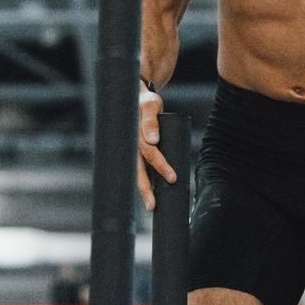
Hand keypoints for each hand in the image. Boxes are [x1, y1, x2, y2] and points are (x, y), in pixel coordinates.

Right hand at [137, 87, 176, 210]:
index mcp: (135, 136)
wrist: (136, 97)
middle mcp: (132, 146)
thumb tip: (153, 141)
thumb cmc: (145, 101)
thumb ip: (151, 120)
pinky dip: (147, 180)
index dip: (161, 166)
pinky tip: (152, 193)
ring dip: (144, 189)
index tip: (172, 178)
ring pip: (138, 173)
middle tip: (152, 206)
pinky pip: (141, 168)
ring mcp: (133, 150)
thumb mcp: (150, 105)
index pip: (149, 154)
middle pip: (138, 171)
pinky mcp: (137, 151)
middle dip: (146, 189)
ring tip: (152, 205)